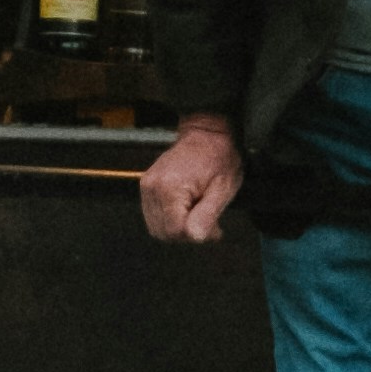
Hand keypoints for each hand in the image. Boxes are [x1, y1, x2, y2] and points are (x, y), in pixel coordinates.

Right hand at [139, 114, 244, 247]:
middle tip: (207, 221)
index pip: (176, 231)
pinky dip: (170, 220)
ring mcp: (147, 186)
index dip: (197, 235)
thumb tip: (195, 237)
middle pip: (165, 233)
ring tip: (197, 212)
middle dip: (188, 234)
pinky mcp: (147, 186)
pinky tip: (186, 209)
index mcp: (170, 188)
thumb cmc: (219, 157)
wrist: (207, 134)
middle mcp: (153, 187)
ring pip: (158, 228)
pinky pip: (154, 217)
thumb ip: (207, 216)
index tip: (214, 227)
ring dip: (179, 228)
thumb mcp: (222, 188)